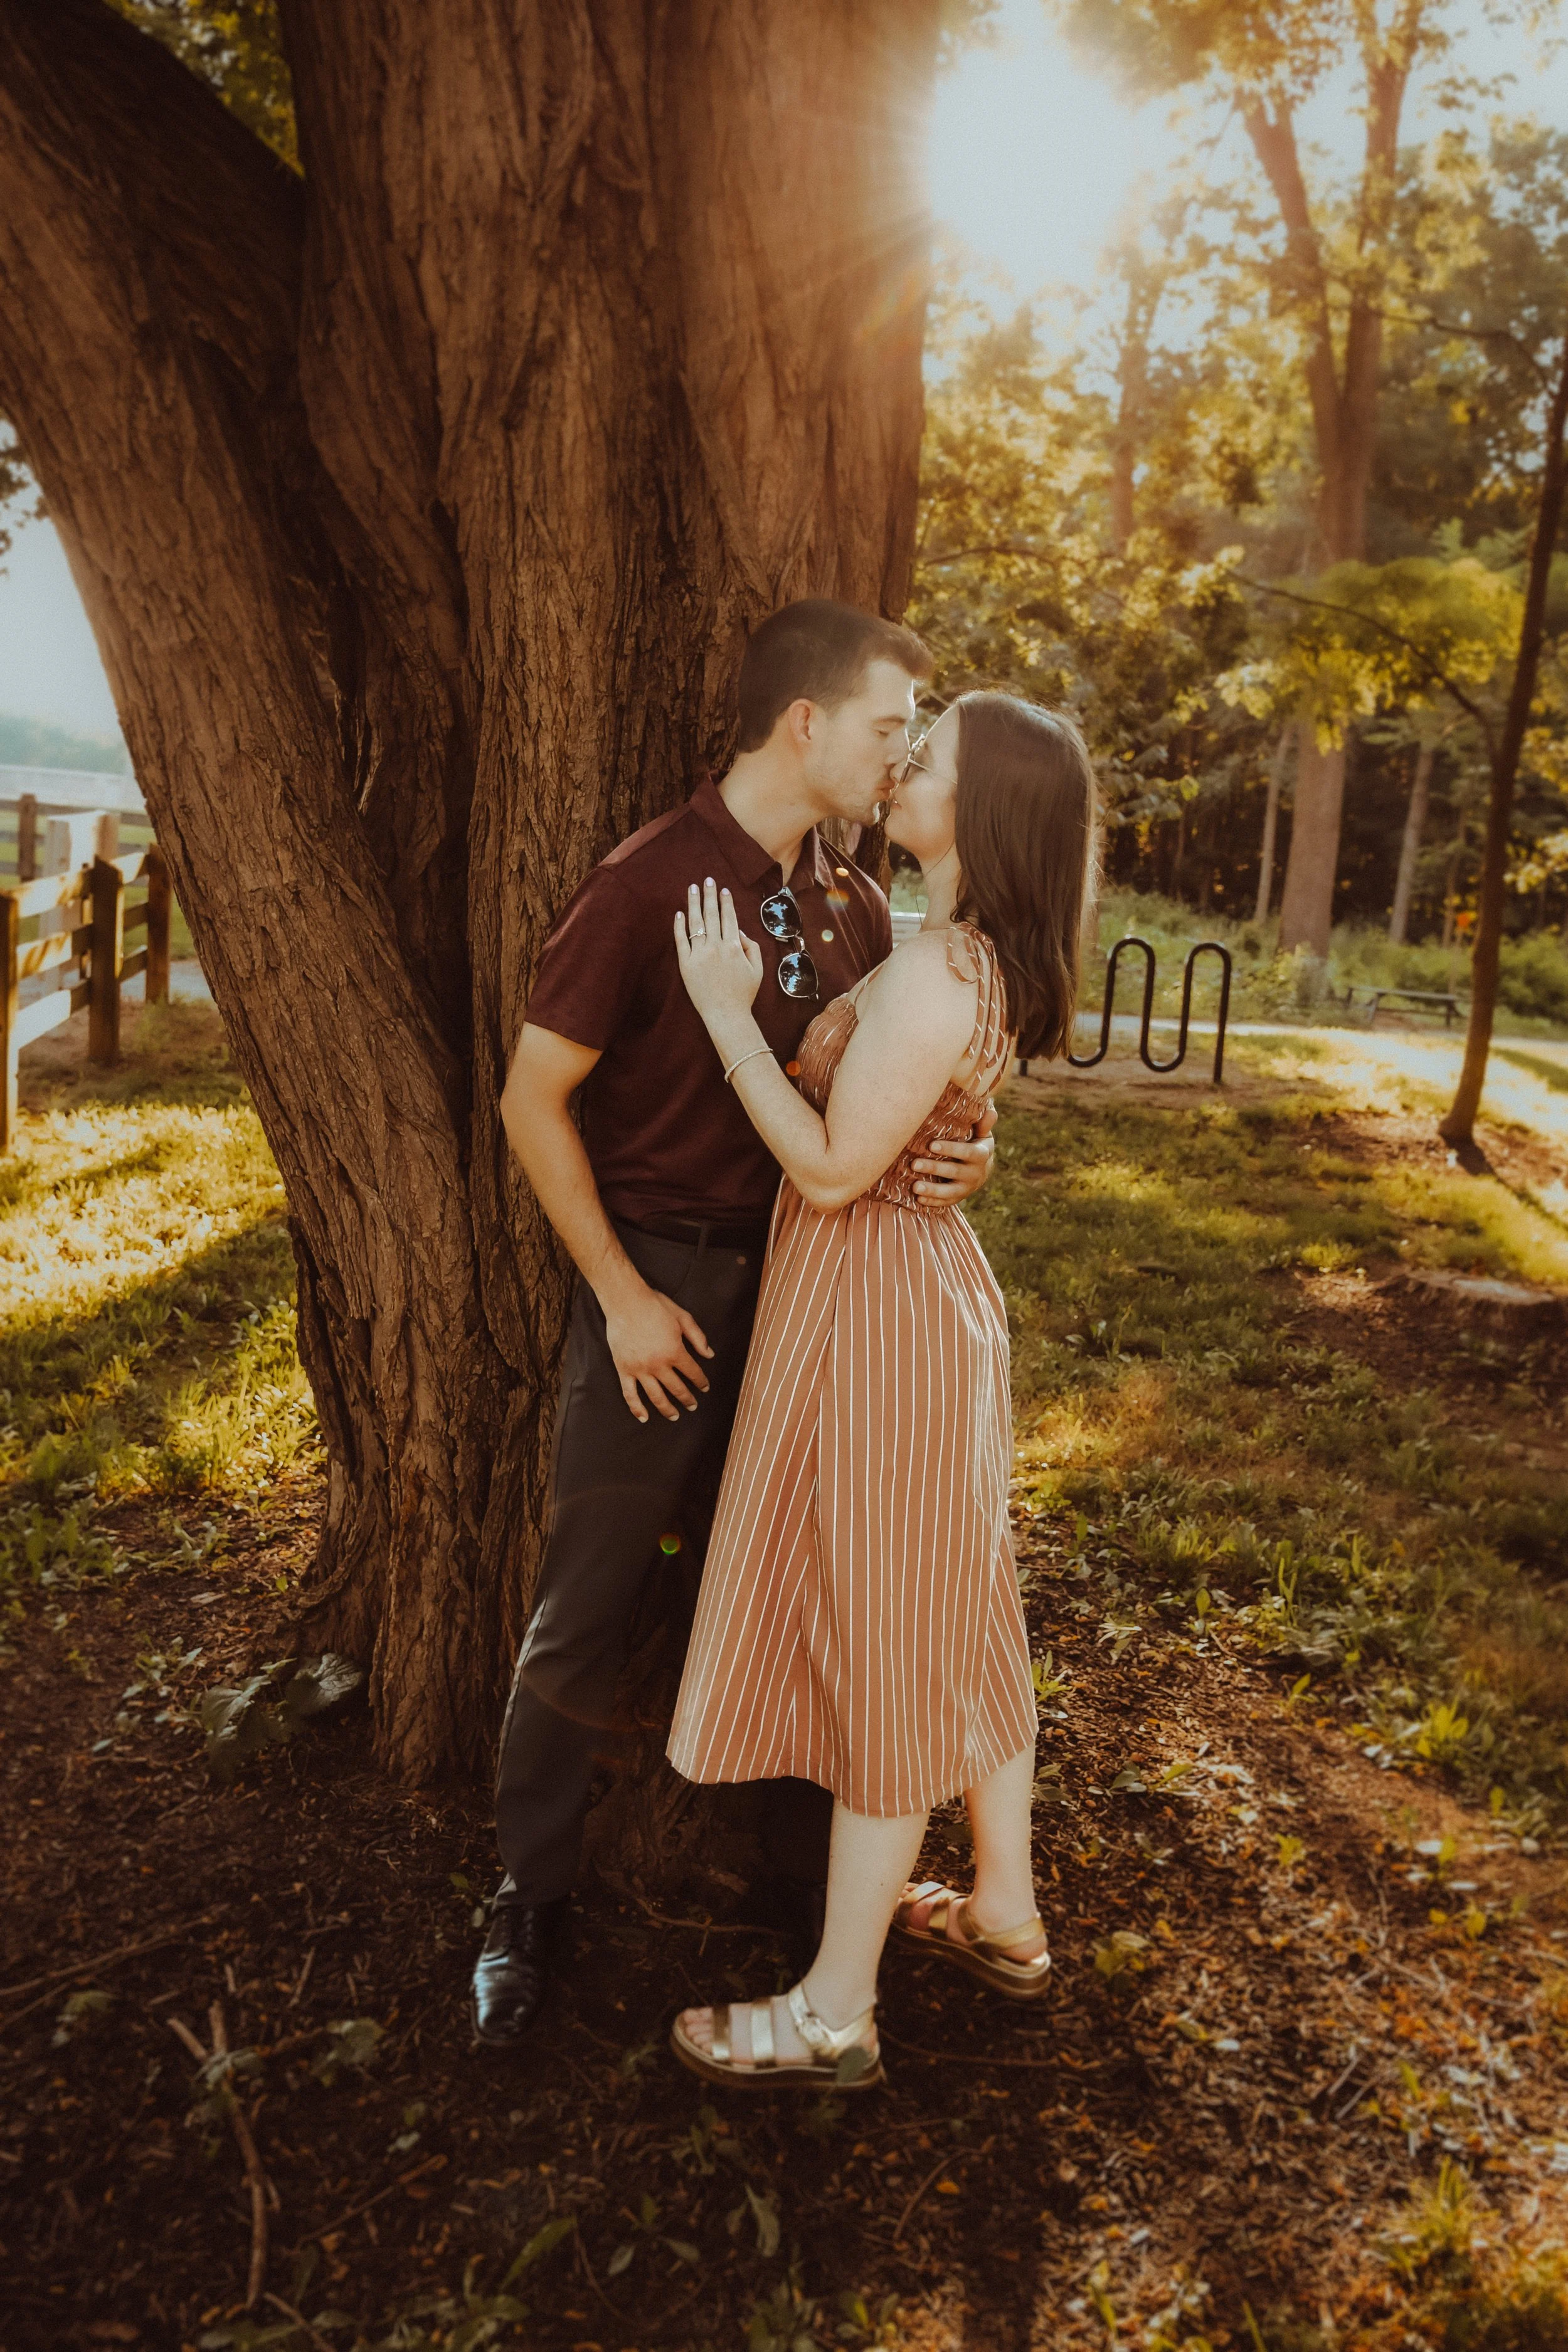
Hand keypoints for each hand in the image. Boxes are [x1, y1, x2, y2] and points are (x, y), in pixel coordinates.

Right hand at [601, 1278, 714, 1422]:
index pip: (693, 1373)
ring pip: (655, 1396)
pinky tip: (644, 1418)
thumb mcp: (683, 1317)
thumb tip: (710, 1355)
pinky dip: (636, 1408)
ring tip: (675, 1416)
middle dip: (687, 1399)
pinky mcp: (624, 1369)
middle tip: (693, 1406)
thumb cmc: (655, 1306)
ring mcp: (640, 1369)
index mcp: (675, 1352)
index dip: (701, 1382)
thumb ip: (698, 1337)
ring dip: (667, 1409)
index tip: (705, 1388)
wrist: (625, 1301)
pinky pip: (630, 1394)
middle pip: (676, 1388)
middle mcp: (658, 1364)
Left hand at [674, 877, 763, 1028]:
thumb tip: (740, 932)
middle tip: (707, 879)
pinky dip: (679, 926)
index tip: (724, 890)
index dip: (727, 902)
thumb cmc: (743, 994)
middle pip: (712, 914)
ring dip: (694, 903)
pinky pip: (681, 941)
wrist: (726, 1015)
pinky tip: (679, 913)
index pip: (729, 918)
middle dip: (710, 895)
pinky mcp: (686, 964)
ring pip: (696, 923)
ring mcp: (699, 955)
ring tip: (692, 888)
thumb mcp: (757, 970)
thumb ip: (752, 947)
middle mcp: (716, 947)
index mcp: (735, 947)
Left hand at [913, 1106, 994, 1203]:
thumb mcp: (981, 1133)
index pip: (967, 1152)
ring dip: (932, 1190)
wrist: (981, 1168)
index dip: (950, 1149)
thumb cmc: (975, 1142)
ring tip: (914, 1187)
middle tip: (914, 1164)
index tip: (932, 1145)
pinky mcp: (958, 1198)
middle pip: (954, 1171)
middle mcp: (975, 1173)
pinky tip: (918, 1199)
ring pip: (950, 1191)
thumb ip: (983, 1123)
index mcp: (981, 1154)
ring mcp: (967, 1188)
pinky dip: (933, 1202)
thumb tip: (990, 1111)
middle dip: (934, 1168)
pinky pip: (946, 1202)